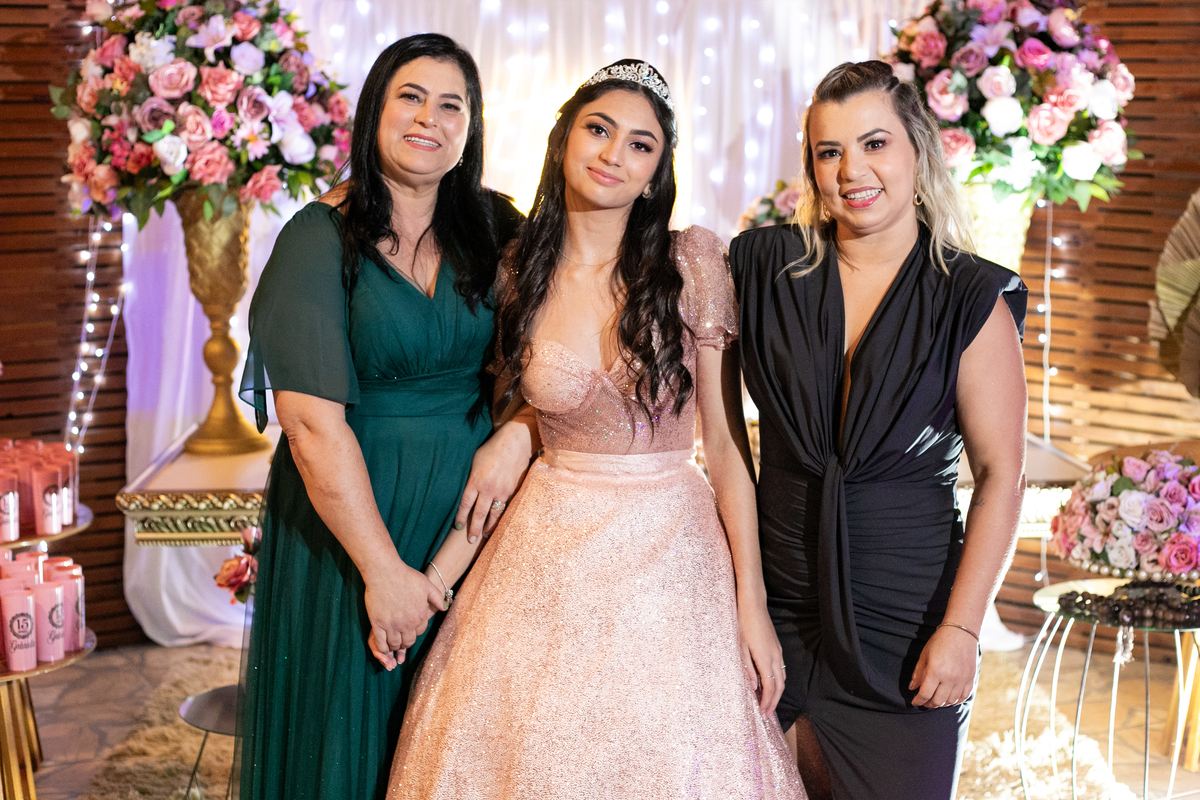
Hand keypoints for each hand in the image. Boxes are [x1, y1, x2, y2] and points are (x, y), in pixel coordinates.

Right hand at [363, 564, 444, 670]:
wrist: (385, 572)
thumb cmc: (406, 576)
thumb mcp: (426, 584)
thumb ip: (437, 597)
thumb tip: (444, 608)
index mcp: (419, 616)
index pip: (419, 632)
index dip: (415, 631)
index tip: (410, 629)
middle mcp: (407, 624)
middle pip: (408, 642)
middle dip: (405, 642)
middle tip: (401, 640)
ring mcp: (392, 625)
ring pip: (394, 644)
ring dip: (394, 645)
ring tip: (392, 642)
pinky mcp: (378, 624)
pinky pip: (381, 643)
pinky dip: (382, 647)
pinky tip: (383, 646)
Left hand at [455, 421, 533, 543]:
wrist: (514, 443)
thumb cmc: (491, 449)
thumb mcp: (474, 461)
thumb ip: (470, 478)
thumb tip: (465, 490)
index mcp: (476, 480)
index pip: (465, 504)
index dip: (461, 517)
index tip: (457, 527)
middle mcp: (488, 488)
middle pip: (479, 514)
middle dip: (475, 529)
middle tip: (471, 540)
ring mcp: (502, 491)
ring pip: (494, 513)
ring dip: (490, 526)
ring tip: (486, 535)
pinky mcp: (512, 490)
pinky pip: (505, 507)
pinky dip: (501, 516)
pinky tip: (498, 522)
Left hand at [737, 599, 785, 713]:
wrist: (753, 603)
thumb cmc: (742, 623)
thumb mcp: (739, 646)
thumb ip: (746, 668)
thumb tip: (752, 687)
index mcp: (765, 658)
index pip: (770, 687)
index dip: (768, 702)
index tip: (763, 714)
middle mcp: (775, 656)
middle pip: (780, 685)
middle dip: (774, 702)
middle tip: (767, 715)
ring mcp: (778, 651)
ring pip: (782, 678)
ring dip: (776, 692)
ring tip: (767, 703)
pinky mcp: (777, 647)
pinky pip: (780, 669)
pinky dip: (777, 681)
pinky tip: (768, 684)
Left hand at [909, 625, 978, 708]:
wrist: (960, 632)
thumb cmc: (939, 642)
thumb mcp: (924, 655)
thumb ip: (918, 673)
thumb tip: (912, 688)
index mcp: (936, 671)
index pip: (925, 694)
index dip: (918, 700)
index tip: (914, 702)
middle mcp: (950, 678)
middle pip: (938, 701)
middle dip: (928, 704)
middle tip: (924, 702)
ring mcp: (962, 679)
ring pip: (951, 701)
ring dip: (941, 703)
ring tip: (935, 700)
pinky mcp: (971, 678)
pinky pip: (963, 697)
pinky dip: (955, 700)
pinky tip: (948, 698)